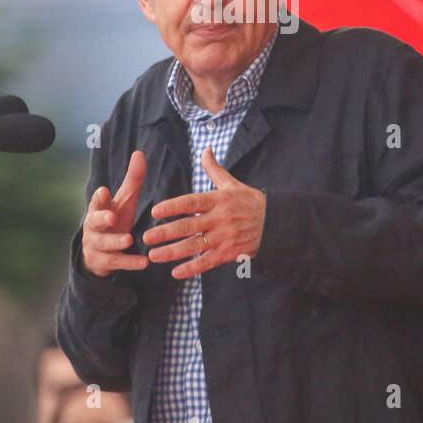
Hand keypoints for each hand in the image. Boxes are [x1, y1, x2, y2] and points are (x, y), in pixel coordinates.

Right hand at [81, 150, 149, 277]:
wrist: (99, 253)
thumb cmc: (114, 221)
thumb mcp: (124, 201)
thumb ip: (132, 180)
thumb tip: (139, 152)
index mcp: (99, 209)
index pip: (97, 202)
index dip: (99, 198)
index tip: (104, 192)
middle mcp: (94, 227)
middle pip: (94, 222)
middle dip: (102, 219)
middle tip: (111, 217)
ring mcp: (96, 245)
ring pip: (104, 244)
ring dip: (115, 242)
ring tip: (129, 240)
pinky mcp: (102, 262)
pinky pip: (115, 263)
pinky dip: (129, 263)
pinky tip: (143, 262)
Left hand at [143, 146, 265, 279]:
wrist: (276, 223)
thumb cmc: (250, 202)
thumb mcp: (233, 184)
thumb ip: (214, 169)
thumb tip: (205, 149)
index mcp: (219, 200)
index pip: (192, 202)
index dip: (173, 206)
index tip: (155, 211)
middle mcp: (220, 218)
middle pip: (189, 226)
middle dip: (166, 233)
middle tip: (146, 237)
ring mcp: (225, 237)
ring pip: (195, 246)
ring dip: (173, 252)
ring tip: (153, 256)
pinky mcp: (229, 253)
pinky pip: (208, 262)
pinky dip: (192, 268)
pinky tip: (176, 272)